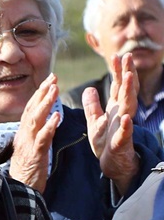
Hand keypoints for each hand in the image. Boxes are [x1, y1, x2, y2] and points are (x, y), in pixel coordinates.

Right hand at [7, 76, 59, 191]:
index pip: (31, 109)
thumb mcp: (30, 149)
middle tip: (53, 77)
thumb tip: (46, 120)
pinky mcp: (34, 155)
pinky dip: (49, 126)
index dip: (40, 93)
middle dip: (42, 92)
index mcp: (24, 133)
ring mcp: (27, 144)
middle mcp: (23, 135)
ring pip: (35, 120)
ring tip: (54, 89)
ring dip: (45, 103)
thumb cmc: (27, 171)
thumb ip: (36, 133)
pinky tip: (57, 117)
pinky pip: (41, 138)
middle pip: (32, 109)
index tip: (50, 80)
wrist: (19, 191)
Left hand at [87, 53, 139, 194]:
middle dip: (126, 74)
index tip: (118, 55)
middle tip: (127, 57)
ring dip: (128, 92)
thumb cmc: (106, 142)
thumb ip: (93, 106)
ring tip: (128, 77)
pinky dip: (125, 126)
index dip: (119, 71)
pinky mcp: (120, 143)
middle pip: (125, 91)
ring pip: (128, 107)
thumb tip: (89, 89)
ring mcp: (123, 128)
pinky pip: (124, 134)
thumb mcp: (95, 121)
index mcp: (115, 109)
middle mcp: (121, 115)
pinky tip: (126, 118)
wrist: (112, 164)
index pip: (118, 86)